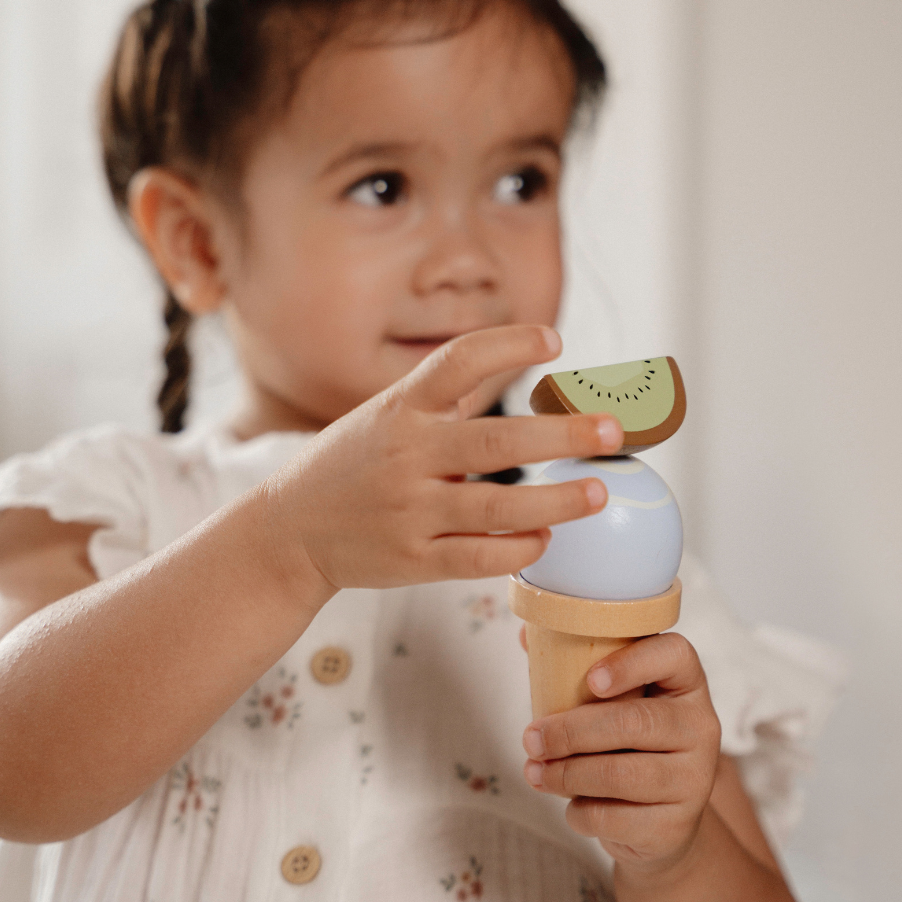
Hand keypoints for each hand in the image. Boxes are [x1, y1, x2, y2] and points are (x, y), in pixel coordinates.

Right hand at [261, 324, 622, 590]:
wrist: (289, 531)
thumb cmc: (349, 467)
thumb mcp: (384, 417)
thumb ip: (443, 401)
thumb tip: (519, 372)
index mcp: (401, 409)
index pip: (457, 362)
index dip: (508, 345)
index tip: (555, 341)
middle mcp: (406, 455)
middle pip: (495, 439)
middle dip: (560, 434)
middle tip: (612, 430)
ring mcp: (409, 510)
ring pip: (496, 506)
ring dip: (556, 500)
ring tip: (598, 491)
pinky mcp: (412, 560)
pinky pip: (477, 556)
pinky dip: (518, 548)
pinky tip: (546, 539)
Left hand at [521, 633, 720, 872]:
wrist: (659, 817)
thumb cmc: (623, 740)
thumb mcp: (611, 698)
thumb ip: (574, 663)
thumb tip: (526, 636)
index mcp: (685, 680)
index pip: (674, 654)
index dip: (632, 663)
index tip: (591, 680)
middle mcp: (700, 726)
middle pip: (636, 721)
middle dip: (572, 731)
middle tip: (531, 738)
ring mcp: (695, 778)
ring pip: (622, 774)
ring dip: (567, 774)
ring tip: (533, 771)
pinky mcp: (678, 825)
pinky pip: (618, 819)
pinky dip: (581, 812)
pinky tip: (569, 804)